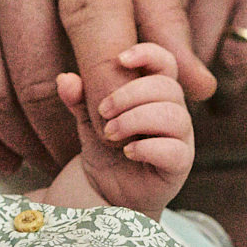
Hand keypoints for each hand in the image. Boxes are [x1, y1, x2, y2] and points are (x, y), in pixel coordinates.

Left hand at [54, 42, 192, 218]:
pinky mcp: (179, 166)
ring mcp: (180, 139)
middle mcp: (173, 112)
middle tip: (103, 112)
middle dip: (130, 95)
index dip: (148, 54)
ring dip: (136, 120)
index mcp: (155, 93)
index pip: (165, 62)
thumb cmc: (104, 149)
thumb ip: (78, 98)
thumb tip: (65, 79)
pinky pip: (175, 150)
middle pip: (167, 87)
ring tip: (110, 134)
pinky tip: (128, 151)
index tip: (120, 59)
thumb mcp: (87, 119)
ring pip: (174, 116)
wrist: (106, 192)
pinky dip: (148, 147)